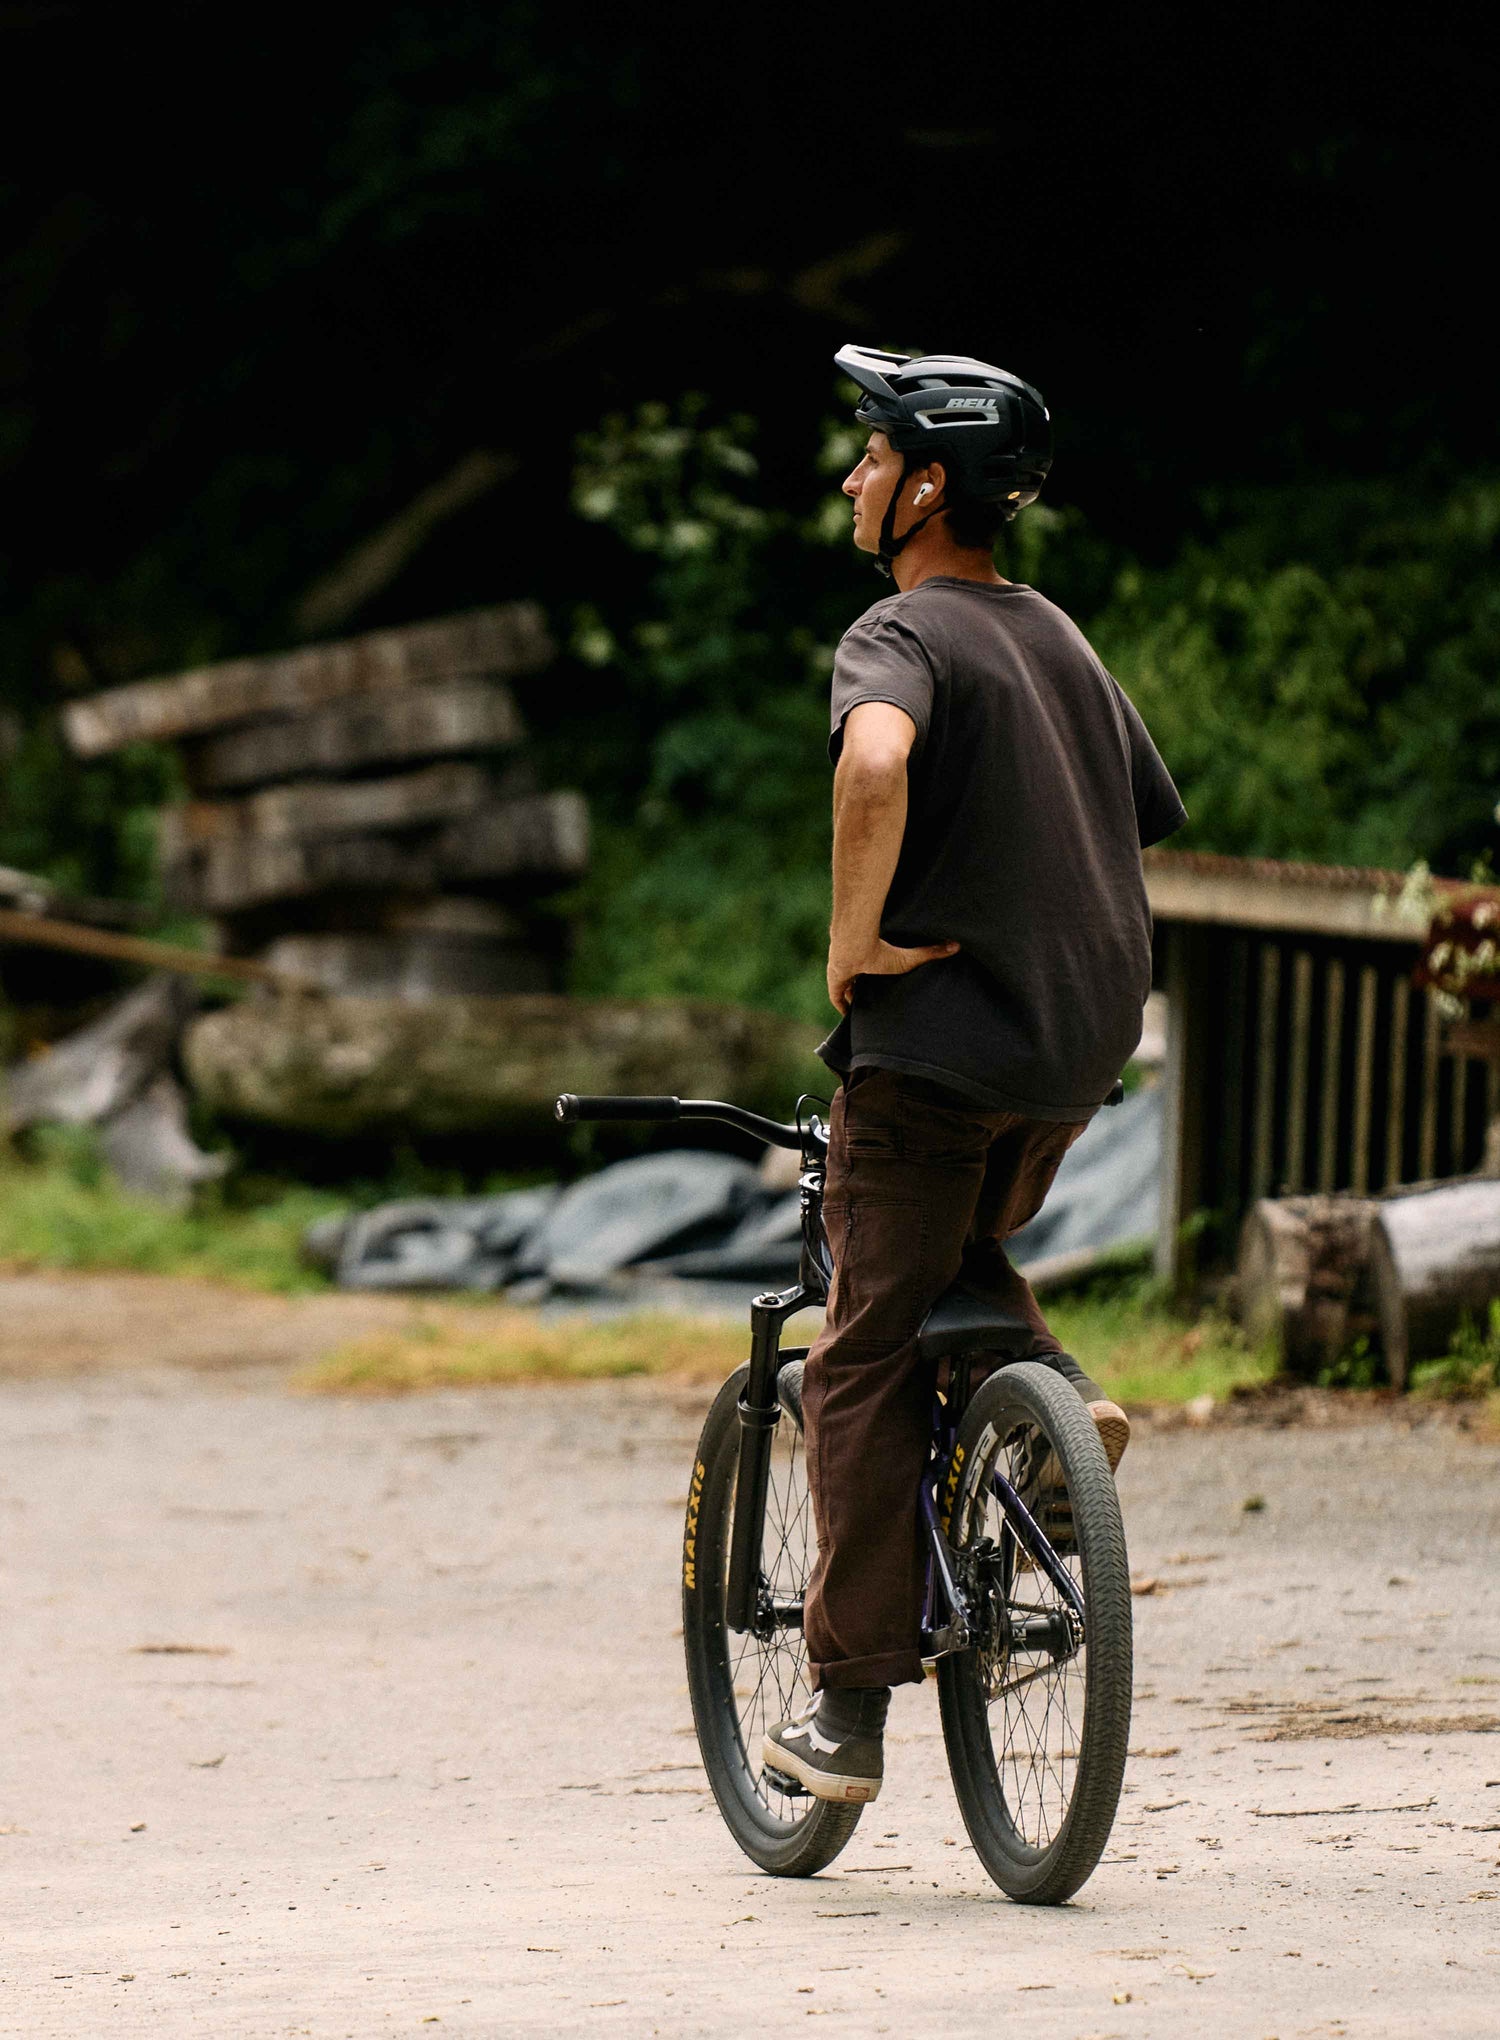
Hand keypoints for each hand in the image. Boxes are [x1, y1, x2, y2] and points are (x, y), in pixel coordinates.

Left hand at [827, 938, 959, 1015]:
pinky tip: (849, 1018)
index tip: (887, 988)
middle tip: (876, 1004)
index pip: (875, 971)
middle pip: (861, 981)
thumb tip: (958, 945)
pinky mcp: (834, 982)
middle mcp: (857, 966)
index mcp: (872, 959)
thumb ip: (932, 952)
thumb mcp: (910, 958)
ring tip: (864, 1014)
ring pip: (848, 989)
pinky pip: (837, 998)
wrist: (855, 947)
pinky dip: (842, 1007)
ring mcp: (843, 974)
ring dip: (854, 998)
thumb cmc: (882, 950)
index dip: (880, 980)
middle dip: (866, 990)